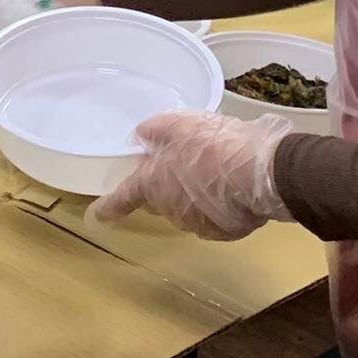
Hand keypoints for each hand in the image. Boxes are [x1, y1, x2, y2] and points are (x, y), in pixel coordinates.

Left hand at [90, 111, 292, 239]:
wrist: (261, 172)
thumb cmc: (216, 145)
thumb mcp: (180, 124)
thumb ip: (156, 130)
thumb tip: (142, 135)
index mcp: (152, 184)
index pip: (123, 197)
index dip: (108, 206)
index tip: (97, 215)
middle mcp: (170, 209)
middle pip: (160, 200)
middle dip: (167, 186)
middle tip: (188, 163)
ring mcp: (196, 224)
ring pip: (189, 208)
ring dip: (196, 195)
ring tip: (218, 172)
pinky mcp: (223, 232)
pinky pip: (215, 218)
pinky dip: (220, 207)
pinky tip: (234, 189)